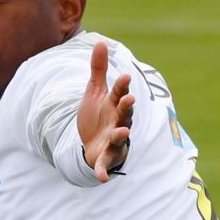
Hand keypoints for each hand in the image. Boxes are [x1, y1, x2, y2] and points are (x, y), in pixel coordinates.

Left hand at [76, 41, 133, 181]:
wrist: (91, 142)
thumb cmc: (97, 115)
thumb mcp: (94, 91)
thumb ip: (98, 69)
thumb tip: (100, 41)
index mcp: (115, 105)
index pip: (119, 93)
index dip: (121, 86)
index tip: (124, 76)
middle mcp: (118, 122)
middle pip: (124, 114)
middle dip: (126, 107)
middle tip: (128, 100)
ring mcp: (113, 140)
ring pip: (119, 137)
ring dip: (121, 134)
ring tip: (123, 131)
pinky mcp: (105, 157)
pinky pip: (106, 165)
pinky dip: (104, 171)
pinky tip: (102, 178)